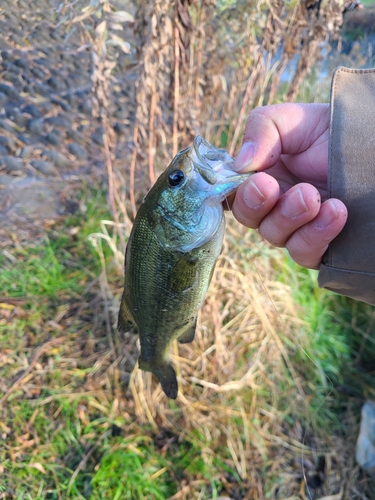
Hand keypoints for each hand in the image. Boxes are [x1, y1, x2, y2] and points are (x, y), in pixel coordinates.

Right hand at [231, 103, 347, 268]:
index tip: (254, 180)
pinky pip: (305, 253)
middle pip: (249, 217)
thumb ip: (261, 129)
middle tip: (272, 187)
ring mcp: (296, 226)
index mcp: (260, 175)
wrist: (372, 142)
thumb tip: (240, 164)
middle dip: (257, 204)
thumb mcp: (292, 118)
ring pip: (275, 236)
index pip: (233, 192)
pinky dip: (315, 235)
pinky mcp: (319, 244)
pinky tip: (335, 212)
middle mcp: (273, 204)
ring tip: (313, 196)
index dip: (235, 192)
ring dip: (289, 216)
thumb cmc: (331, 131)